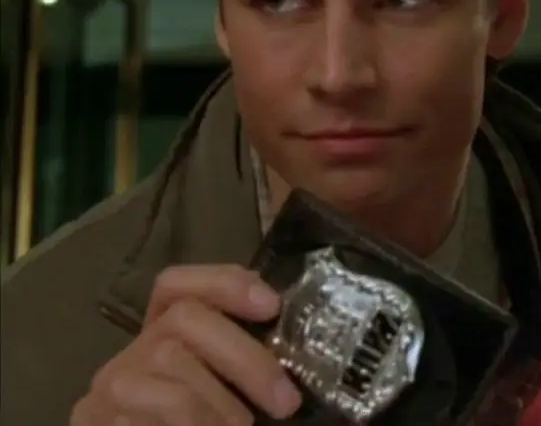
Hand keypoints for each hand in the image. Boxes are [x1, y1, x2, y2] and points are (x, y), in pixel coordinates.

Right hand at [70, 264, 301, 424]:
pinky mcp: (94, 418)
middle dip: (246, 358)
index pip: (176, 285)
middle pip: (184, 320)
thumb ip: (242, 367)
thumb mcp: (224, 394)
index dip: (226, 283)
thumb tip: (293, 360)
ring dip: (220, 402)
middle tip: (285, 401)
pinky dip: (196, 424)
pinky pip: (149, 409)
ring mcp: (110, 387)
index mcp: (163, 338)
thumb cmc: (200, 422)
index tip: (272, 305)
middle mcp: (131, 353)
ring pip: (169, 362)